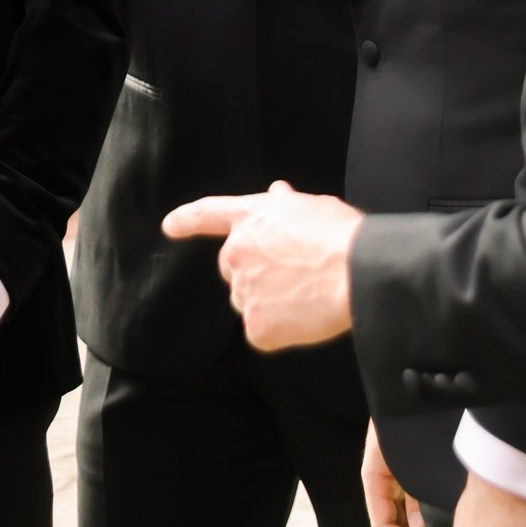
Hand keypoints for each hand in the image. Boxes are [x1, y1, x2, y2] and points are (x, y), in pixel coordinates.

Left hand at [162, 181, 361, 348]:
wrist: (356, 273)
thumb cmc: (341, 237)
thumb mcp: (311, 206)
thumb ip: (286, 205)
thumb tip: (277, 193)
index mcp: (251, 218)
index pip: (208, 214)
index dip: (186, 219)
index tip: (169, 226)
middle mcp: (237, 252)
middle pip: (231, 270)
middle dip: (251, 274)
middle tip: (289, 279)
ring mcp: (244, 291)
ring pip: (247, 302)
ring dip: (266, 303)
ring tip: (304, 297)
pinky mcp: (256, 327)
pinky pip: (262, 334)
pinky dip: (279, 332)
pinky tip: (303, 319)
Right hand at [361, 422, 434, 526]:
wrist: (413, 386)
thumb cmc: (410, 418)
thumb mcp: (410, 459)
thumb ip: (413, 494)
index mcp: (375, 475)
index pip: (382, 524)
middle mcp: (382, 477)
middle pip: (392, 521)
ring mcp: (394, 472)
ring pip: (402, 512)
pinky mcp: (407, 467)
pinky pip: (411, 497)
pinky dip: (423, 511)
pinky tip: (442, 516)